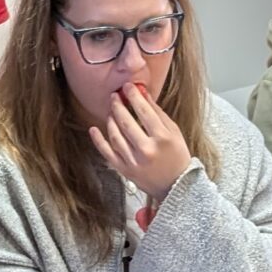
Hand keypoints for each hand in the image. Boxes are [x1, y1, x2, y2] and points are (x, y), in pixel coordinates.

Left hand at [88, 85, 193, 203]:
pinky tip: (94, 129)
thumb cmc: (177, 156)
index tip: (128, 87)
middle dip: (118, 106)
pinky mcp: (124, 170)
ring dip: (111, 120)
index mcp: (162, 138)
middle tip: (115, 96)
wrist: (175, 185)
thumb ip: (157, 113)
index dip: (134, 96)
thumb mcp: (174, 132)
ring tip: (111, 111)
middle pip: (126, 122)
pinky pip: (107, 153)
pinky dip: (98, 140)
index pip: (144, 112)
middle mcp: (146, 150)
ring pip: (115, 136)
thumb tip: (142, 94)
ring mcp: (134, 161)